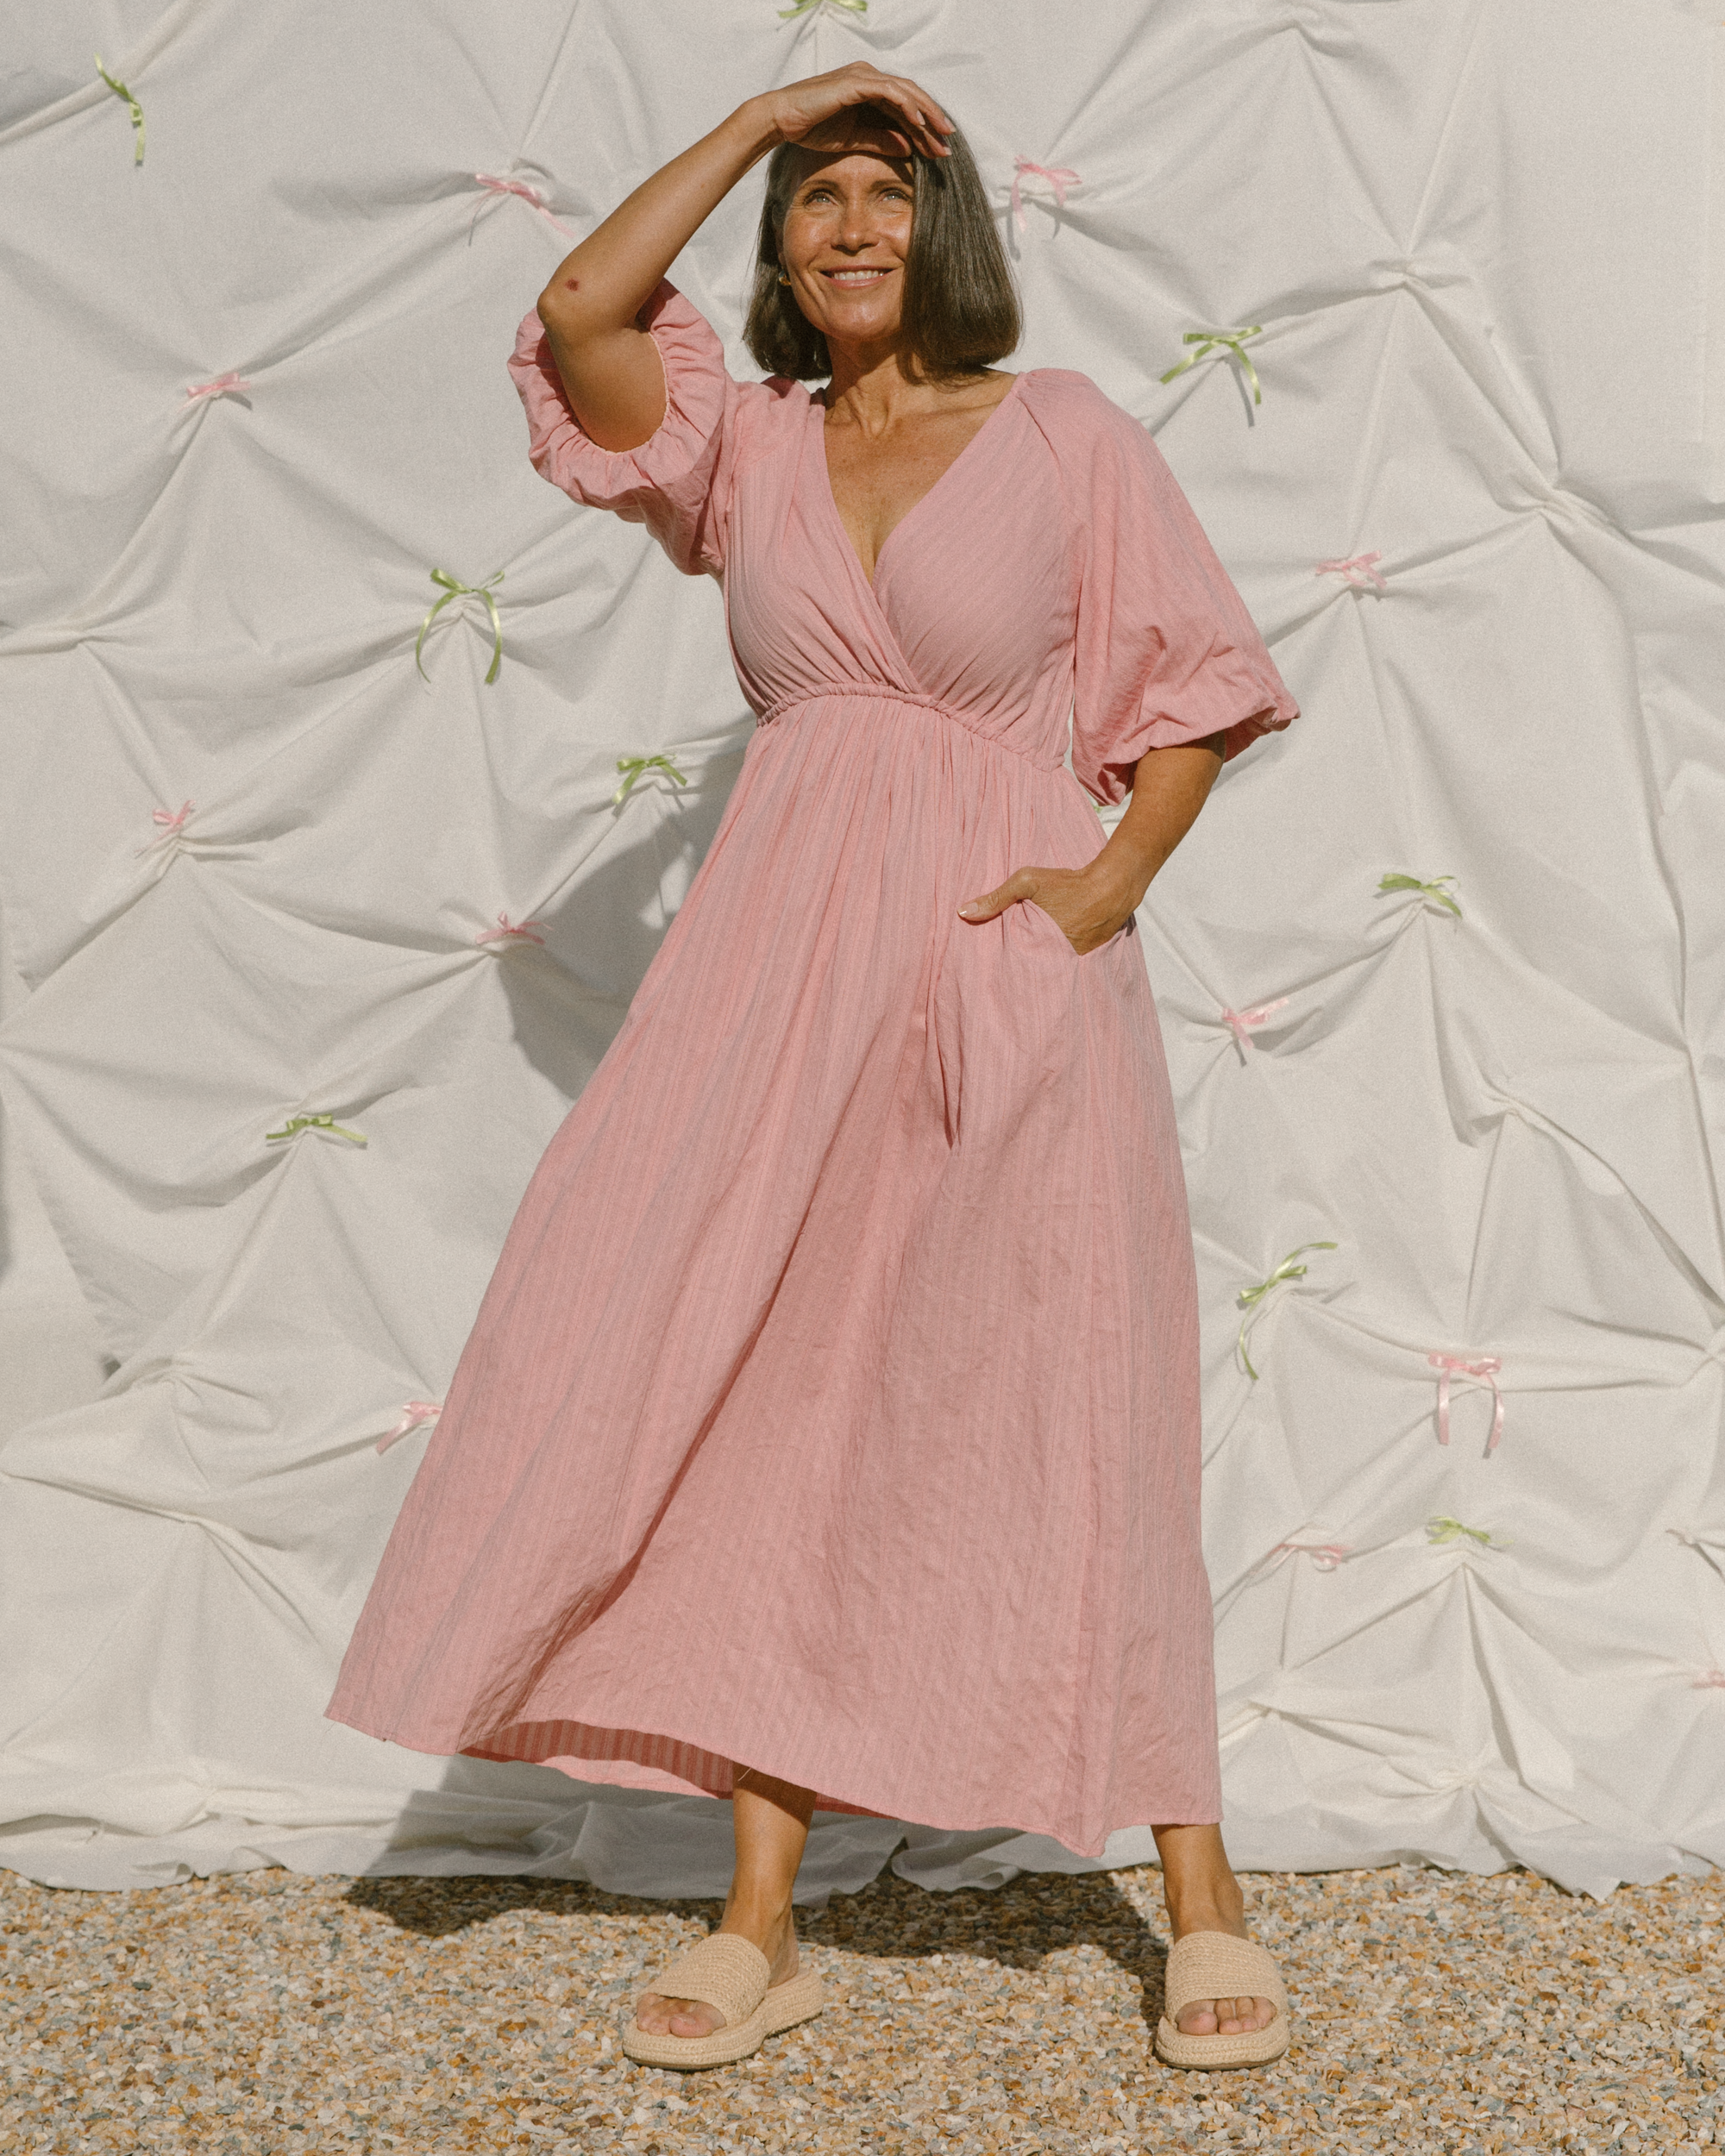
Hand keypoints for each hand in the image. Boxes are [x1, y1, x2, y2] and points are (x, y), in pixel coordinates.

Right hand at [758, 64, 953, 162]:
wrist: (783, 120)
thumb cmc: (812, 128)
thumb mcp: (855, 140)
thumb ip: (881, 141)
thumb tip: (908, 147)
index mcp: (869, 90)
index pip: (904, 107)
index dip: (924, 128)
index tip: (939, 150)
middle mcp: (869, 78)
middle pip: (910, 97)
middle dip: (932, 121)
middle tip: (948, 143)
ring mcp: (863, 77)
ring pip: (905, 92)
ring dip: (926, 113)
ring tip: (940, 134)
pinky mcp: (856, 82)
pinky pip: (889, 92)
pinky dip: (906, 106)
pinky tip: (919, 124)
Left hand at [957, 864, 1136, 956]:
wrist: (1112, 887)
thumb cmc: (1068, 883)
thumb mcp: (1027, 882)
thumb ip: (996, 898)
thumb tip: (963, 912)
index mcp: (1037, 943)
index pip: (1011, 964)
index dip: (1001, 968)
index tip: (988, 973)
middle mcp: (1055, 957)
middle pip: (1030, 968)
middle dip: (1019, 970)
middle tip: (1003, 979)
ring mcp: (1072, 960)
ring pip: (1048, 967)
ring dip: (1039, 966)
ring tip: (1027, 971)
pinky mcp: (1086, 958)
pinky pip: (1066, 964)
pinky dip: (1058, 961)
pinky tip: (1050, 958)